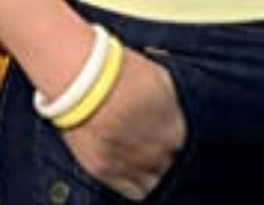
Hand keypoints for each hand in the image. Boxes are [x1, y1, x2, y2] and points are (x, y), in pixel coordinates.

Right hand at [62, 46, 186, 200]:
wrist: (83, 78)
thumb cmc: (120, 70)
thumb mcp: (159, 77)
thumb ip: (170, 103)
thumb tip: (172, 113)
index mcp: (172, 130)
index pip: (179, 144)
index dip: (168, 134)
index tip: (160, 128)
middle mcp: (156, 153)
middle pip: (166, 164)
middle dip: (160, 152)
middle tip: (147, 139)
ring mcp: (132, 166)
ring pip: (152, 183)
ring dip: (148, 171)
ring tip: (136, 155)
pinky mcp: (106, 173)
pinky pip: (132, 192)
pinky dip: (133, 183)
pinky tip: (127, 168)